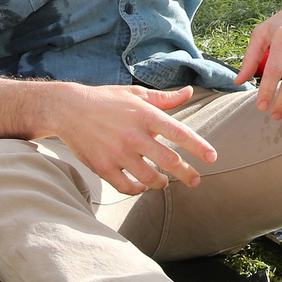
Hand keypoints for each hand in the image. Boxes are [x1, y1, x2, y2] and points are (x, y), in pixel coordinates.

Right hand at [48, 83, 216, 195]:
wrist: (68, 109)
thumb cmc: (106, 100)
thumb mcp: (135, 94)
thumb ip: (164, 98)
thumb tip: (189, 92)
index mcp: (145, 115)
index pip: (179, 133)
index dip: (198, 146)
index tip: (212, 157)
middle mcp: (134, 135)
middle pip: (168, 160)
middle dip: (186, 173)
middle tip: (195, 180)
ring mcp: (118, 153)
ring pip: (149, 178)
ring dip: (161, 183)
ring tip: (165, 182)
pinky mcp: (102, 167)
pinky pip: (126, 187)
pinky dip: (137, 190)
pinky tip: (141, 186)